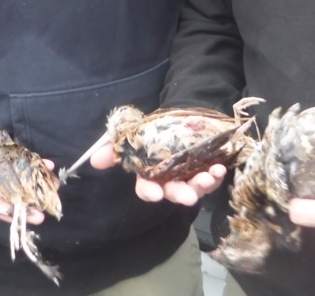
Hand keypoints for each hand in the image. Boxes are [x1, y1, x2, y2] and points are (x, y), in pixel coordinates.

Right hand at [88, 142, 226, 205]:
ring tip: (209, 176)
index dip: (150, 192)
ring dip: (203, 185)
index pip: (147, 189)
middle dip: (181, 194)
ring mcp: (190, 177)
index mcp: (151, 177)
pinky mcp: (207, 169)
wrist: (180, 118)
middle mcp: (171, 181)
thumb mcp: (132, 136)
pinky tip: (220, 168)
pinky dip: (217, 175)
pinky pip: (213, 177)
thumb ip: (115, 147)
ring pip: (196, 187)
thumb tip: (94, 159)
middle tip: (189, 197)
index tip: (155, 194)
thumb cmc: (154, 132)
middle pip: (174, 192)